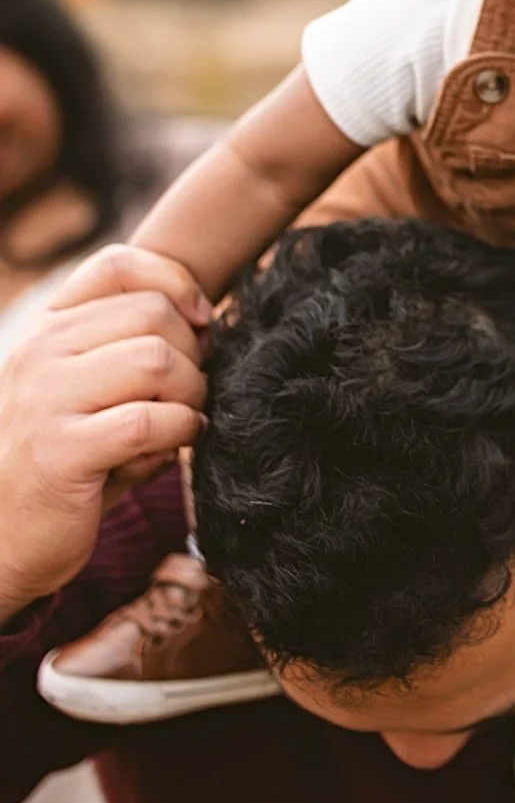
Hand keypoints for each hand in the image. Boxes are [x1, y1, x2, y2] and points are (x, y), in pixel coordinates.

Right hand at [0, 247, 211, 621]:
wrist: (2, 537)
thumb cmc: (63, 457)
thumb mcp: (87, 389)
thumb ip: (131, 347)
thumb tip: (207, 322)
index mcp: (46, 329)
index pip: (117, 266)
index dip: (175, 282)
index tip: (202, 320)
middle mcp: (39, 353)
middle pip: (152, 313)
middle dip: (194, 350)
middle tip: (194, 388)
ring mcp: (45, 400)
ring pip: (156, 360)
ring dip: (191, 392)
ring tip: (186, 417)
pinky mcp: (61, 452)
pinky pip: (148, 421)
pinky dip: (179, 431)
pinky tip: (172, 448)